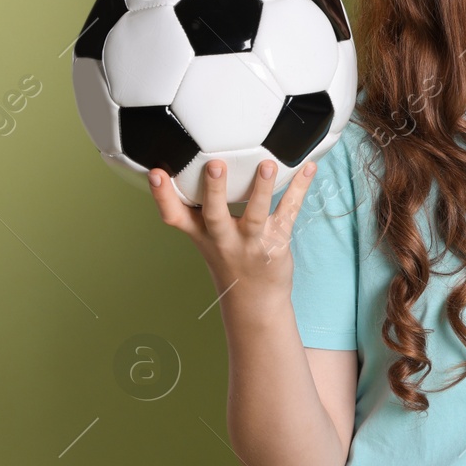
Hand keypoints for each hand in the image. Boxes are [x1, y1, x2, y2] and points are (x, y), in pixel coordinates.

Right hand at [148, 158, 316, 299]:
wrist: (255, 299)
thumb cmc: (229, 259)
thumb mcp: (204, 238)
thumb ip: (195, 210)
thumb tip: (180, 168)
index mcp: (202, 234)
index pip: (175, 216)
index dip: (162, 196)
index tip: (156, 173)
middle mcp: (224, 239)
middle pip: (215, 215)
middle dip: (213, 191)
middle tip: (214, 165)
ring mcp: (251, 242)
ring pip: (254, 215)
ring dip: (261, 189)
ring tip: (267, 165)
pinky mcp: (277, 242)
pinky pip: (289, 212)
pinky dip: (299, 189)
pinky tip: (309, 169)